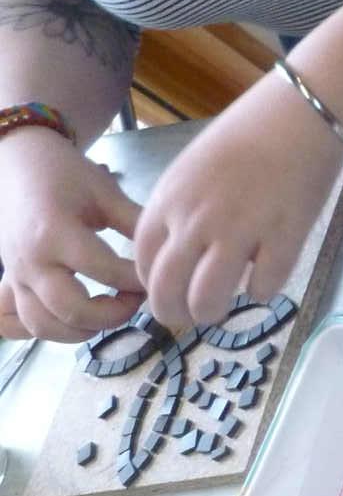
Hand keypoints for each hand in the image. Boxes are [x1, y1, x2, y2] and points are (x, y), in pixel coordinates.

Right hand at [0, 126, 142, 340]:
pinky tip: (70, 324)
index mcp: (56, 233)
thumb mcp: (104, 191)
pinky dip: (42, 331)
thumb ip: (135, 222)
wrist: (16, 163)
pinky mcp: (9, 282)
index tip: (157, 276)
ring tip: (110, 312)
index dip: (138, 280)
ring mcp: (16, 276)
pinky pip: (12, 323)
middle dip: (113, 314)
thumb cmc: (65, 174)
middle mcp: (31, 261)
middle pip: (72, 310)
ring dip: (83, 330)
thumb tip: (174, 246)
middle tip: (136, 299)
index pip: (104, 271)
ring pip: (43, 326)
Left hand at [134, 74, 342, 330]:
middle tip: (190, 317)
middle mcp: (197, 220)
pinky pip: (263, 286)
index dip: (153, 288)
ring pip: (208, 298)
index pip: (144, 263)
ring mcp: (240, 230)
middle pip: (167, 290)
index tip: (167, 295)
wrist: (300, 114)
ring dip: (212, 312)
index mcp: (170, 201)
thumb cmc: (247, 135)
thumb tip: (178, 253)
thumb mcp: (192, 168)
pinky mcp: (283, 238)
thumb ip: (178, 209)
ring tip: (224, 308)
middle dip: (175, 314)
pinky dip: (263, 291)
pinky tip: (267, 278)